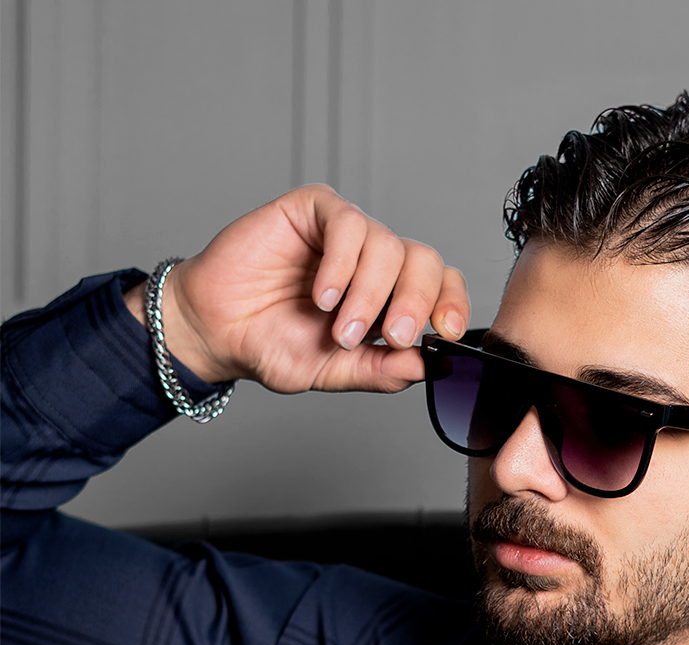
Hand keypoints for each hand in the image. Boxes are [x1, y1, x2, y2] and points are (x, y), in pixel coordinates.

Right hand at [125, 184, 468, 392]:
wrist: (217, 331)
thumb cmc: (273, 345)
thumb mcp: (337, 371)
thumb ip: (382, 370)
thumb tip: (429, 366)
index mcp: (391, 296)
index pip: (442, 285)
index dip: (452, 303)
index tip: (446, 333)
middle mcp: (375, 261)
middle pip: (425, 261)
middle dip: (417, 302)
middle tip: (394, 337)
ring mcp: (346, 233)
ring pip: (389, 245)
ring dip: (371, 294)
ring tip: (340, 328)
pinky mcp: (314, 210)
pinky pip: (348, 224)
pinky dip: (342, 265)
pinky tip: (323, 296)